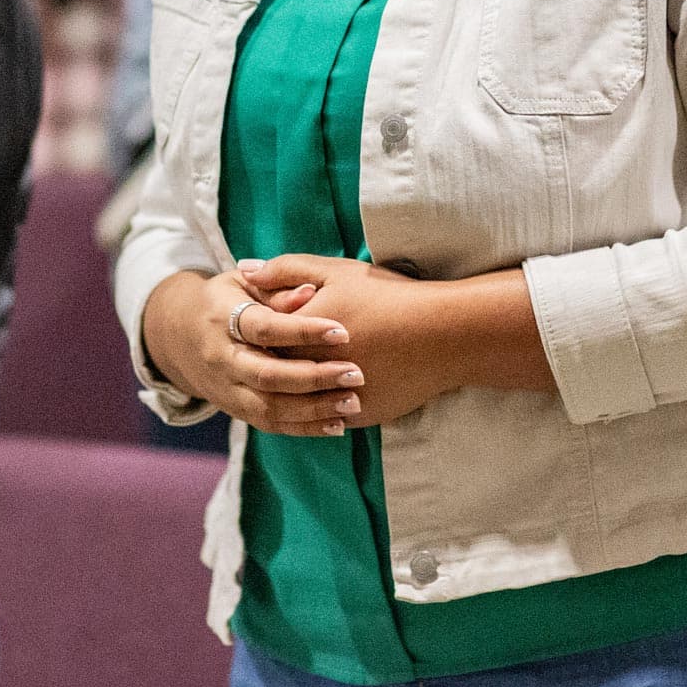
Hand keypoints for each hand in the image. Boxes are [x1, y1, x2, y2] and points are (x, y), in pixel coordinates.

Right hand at [139, 267, 366, 435]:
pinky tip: (336, 424)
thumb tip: (311, 292)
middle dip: (313, 377)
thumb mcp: (244, 282)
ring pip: (268, 408)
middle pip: (266, 374)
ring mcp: (225, 389)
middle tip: (355, 374)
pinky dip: (303, 428)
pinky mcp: (233, 409)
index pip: (264, 328)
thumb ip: (277, 287)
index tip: (343, 331)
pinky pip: (268, 425)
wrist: (178, 335)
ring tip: (352, 403)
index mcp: (222, 318)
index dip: (302, 331)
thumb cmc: (225, 299)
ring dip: (313, 409)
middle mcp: (221, 358)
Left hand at [240, 255, 479, 427]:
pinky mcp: (355, 417)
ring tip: (303, 367)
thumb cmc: (389, 295)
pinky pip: (325, 417)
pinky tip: (326, 389)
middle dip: (273, 357)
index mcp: (298, 333)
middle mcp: (309, 370)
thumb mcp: (335, 270)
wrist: (443, 333)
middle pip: (272, 369)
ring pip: (296, 399)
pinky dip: (321, 405)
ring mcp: (331, 398)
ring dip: (293, 386)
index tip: (270, 318)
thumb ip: (285, 269)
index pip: (256, 337)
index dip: (259, 327)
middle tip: (284, 346)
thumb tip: (243, 271)